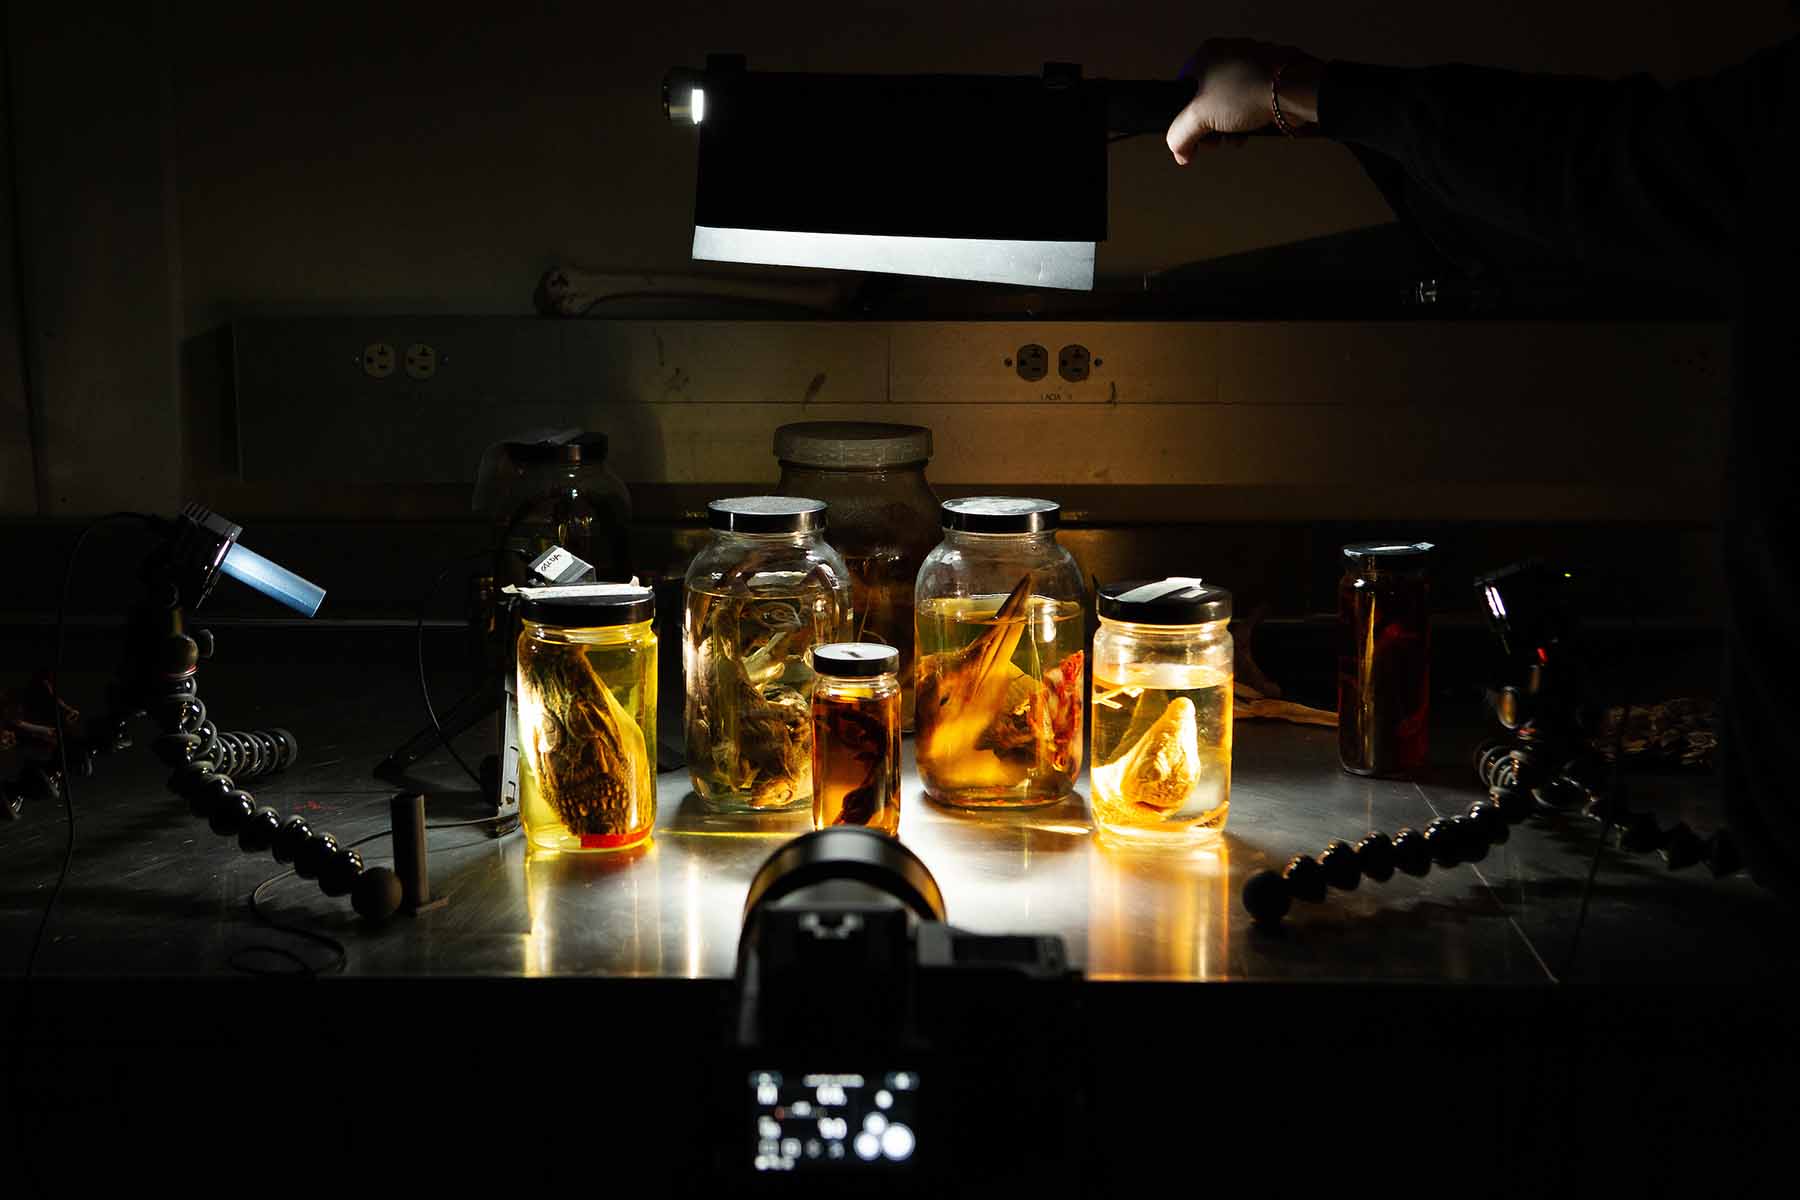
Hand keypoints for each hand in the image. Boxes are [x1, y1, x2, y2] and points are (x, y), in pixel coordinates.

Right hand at [1166, 38, 1321, 164]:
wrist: (1294, 91)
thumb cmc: (1249, 91)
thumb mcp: (1200, 117)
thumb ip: (1180, 135)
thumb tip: (1178, 150)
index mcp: (1206, 54)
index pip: (1181, 90)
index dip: (1183, 118)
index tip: (1190, 137)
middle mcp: (1227, 55)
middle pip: (1206, 101)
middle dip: (1209, 127)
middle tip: (1213, 140)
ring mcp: (1250, 66)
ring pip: (1228, 104)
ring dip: (1228, 128)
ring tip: (1234, 137)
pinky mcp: (1268, 79)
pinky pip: (1248, 103)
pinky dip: (1246, 120)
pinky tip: (1249, 131)